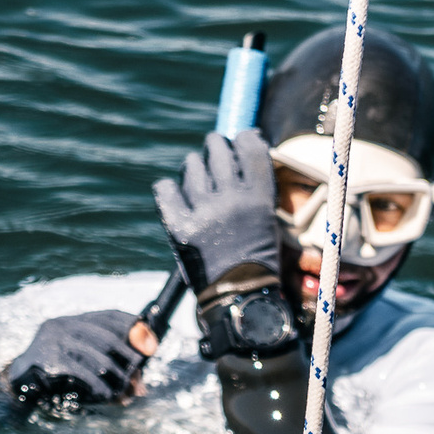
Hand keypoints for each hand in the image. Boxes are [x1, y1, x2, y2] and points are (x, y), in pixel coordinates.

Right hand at [6, 310, 155, 403]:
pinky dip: (99, 387)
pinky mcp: (48, 359)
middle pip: (107, 337)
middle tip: (140, 381)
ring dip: (116, 377)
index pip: (109, 316)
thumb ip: (107, 367)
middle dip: (129, 359)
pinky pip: (82, 372)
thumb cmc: (51, 380)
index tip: (152, 345)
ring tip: (126, 393)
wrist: (15, 390)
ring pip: (98, 356)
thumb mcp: (80, 367)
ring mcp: (53, 340)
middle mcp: (63, 325)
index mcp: (72, 322)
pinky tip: (107, 396)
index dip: (133, 328)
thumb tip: (139, 383)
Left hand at [154, 129, 282, 295]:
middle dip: (215, 147)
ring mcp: (205, 212)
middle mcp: (233, 199)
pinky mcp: (180, 227)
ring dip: (193, 167)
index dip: (244, 138)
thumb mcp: (268, 216)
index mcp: (260, 196)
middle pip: (218, 149)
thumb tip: (241, 144)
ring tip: (196, 179)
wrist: (237, 296)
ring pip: (191, 165)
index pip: (250, 146)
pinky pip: (165, 189)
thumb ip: (255, 184)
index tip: (239, 141)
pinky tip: (174, 193)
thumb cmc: (256, 255)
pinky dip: (168, 188)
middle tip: (213, 154)